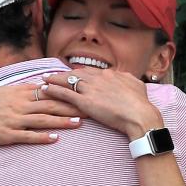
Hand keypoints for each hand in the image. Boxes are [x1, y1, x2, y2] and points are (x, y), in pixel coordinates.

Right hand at [0, 83, 83, 146]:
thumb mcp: (5, 92)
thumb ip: (24, 90)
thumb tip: (43, 87)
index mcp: (19, 92)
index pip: (49, 91)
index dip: (67, 93)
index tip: (83, 93)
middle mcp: (19, 105)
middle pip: (50, 104)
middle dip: (72, 106)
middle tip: (90, 108)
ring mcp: (14, 120)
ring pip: (43, 120)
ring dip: (62, 121)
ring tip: (79, 123)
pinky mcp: (8, 135)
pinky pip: (28, 136)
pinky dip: (42, 137)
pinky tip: (56, 138)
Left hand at [41, 68, 164, 139]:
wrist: (139, 114)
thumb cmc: (141, 103)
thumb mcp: (136, 85)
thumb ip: (127, 80)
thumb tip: (125, 78)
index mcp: (110, 74)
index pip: (90, 71)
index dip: (80, 73)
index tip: (73, 74)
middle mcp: (98, 78)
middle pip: (76, 73)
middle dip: (63, 73)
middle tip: (53, 73)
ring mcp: (90, 89)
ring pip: (68, 81)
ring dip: (54, 79)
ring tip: (44, 78)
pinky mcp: (85, 101)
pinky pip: (65, 93)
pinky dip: (54, 90)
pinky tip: (45, 89)